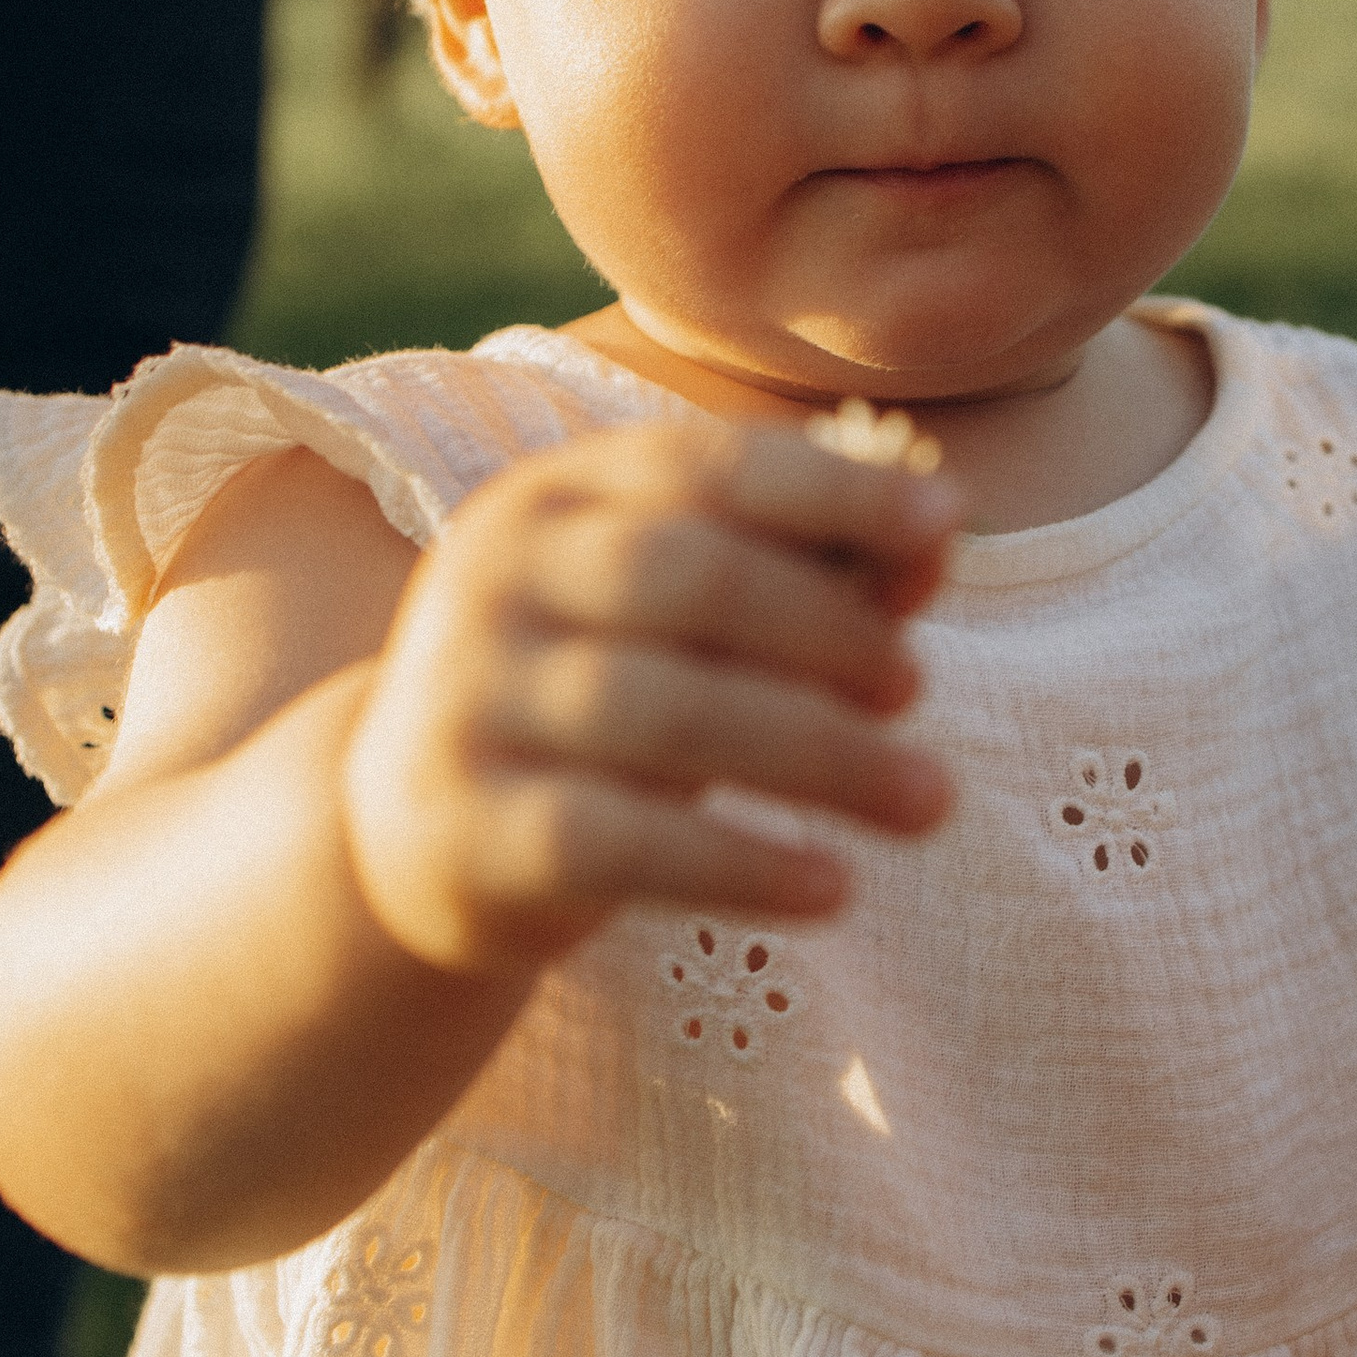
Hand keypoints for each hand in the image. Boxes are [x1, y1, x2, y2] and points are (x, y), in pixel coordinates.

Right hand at [341, 420, 960, 977]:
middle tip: (914, 688)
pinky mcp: (463, 831)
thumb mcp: (682, 622)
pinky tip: (832, 887)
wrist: (410, 833)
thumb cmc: (593, 698)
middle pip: (690, 580)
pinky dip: (740, 864)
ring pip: (663, 715)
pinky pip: (618, 844)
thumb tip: (935, 540)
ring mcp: (467, 702)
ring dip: (821, 756)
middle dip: (828, 631)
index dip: (832, 490)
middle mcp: (495, 579)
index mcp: (555, 497)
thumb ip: (800, 571)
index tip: (946, 523)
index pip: (706, 468)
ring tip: (930, 801)